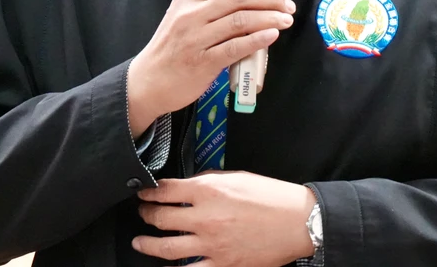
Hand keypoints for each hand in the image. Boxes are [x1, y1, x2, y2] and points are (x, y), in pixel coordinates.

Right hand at [127, 0, 294, 135]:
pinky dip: (257, 39)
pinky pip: (235, 47)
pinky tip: (272, 36)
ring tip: (286, 20)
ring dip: (269, 18)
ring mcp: (196, 37)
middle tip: (288, 5)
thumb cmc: (171, 47)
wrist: (148, 81)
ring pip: (240, 20)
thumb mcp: (183, 16)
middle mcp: (191, 13)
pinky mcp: (202, 61)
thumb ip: (209, 4)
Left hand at [135, 172, 316, 265]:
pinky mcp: (222, 265)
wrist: (297, 223)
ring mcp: (212, 245)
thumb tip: (188, 187)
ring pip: (166, 248)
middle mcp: (206, 218)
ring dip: (148, 244)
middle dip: (146, 214)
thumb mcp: (237, 178)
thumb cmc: (272, 198)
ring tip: (139, 242)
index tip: (144, 193)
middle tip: (141, 213)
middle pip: (161, 218)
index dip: (149, 191)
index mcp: (209, 191)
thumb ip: (209, 182)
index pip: (166, 190)